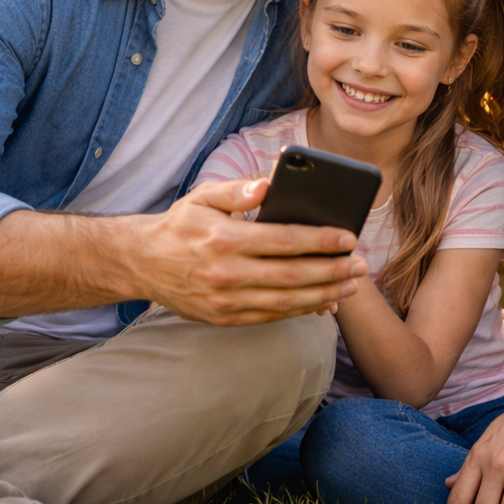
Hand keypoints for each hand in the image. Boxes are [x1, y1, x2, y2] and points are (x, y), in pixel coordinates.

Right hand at [138, 177, 365, 325]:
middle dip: (332, 271)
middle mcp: (226, 273)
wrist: (142, 263)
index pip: (284, 240)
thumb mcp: (203, 197)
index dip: (321, 240)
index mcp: (224, 239)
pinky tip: (322, 301)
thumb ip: (237, 191)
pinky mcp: (224, 318)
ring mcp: (225, 300)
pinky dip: (300, 311)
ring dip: (323, 295)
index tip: (349, 238)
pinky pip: (271, 317)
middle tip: (361, 265)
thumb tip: (269, 185)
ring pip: (285, 302)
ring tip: (349, 285)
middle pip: (292, 276)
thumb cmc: (180, 225)